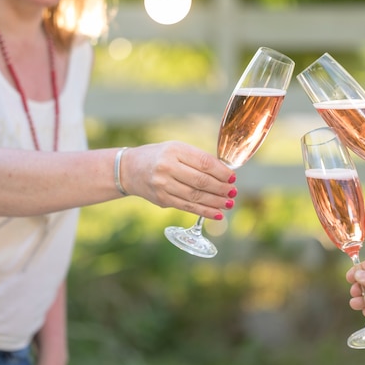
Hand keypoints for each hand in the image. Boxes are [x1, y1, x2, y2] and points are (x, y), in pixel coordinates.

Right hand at [121, 141, 236, 219]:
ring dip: (215, 202)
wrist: (130, 169)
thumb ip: (198, 160)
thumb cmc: (160, 157)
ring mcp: (163, 185)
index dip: (221, 172)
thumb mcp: (177, 150)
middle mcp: (167, 167)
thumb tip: (225, 174)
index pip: (204, 163)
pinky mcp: (162, 200)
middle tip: (233, 192)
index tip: (233, 178)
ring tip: (229, 204)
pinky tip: (217, 214)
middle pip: (201, 181)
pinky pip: (187, 207)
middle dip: (220, 188)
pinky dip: (204, 212)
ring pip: (195, 196)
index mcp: (175, 150)